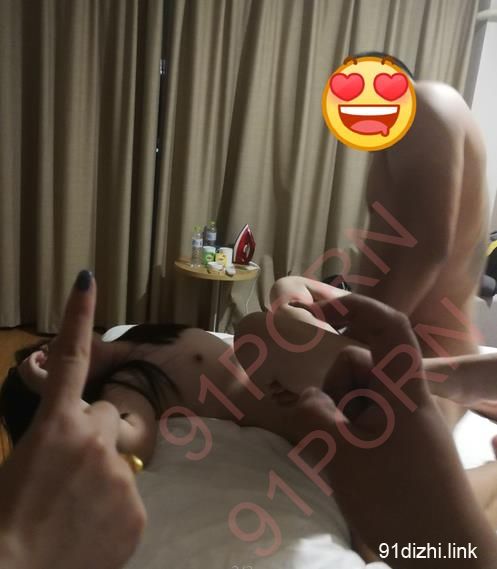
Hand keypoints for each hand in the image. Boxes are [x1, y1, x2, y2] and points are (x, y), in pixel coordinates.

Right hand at [0, 271, 145, 568]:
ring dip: (104, 470)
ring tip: (76, 507)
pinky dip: (113, 507)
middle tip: (70, 469)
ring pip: (120, 455)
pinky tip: (89, 530)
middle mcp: (94, 440)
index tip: (87, 278)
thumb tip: (70, 430)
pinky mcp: (137, 509)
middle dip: (95, 432)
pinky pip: (130, 495)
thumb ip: (54, 437)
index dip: (78, 315)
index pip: (69, 359)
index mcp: (55, 425)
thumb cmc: (3, 518)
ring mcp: (119, 474)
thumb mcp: (19, 464)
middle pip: (109, 415)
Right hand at [286, 294, 496, 566]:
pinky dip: (349, 431)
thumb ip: (315, 416)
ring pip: (360, 395)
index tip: (322, 310)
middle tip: (327, 425)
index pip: (390, 328)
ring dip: (339, 413)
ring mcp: (405, 422)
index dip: (359, 306)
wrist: (447, 558)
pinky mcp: (402, 443)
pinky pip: (367, 420)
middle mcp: (406, 398)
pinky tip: (345, 461)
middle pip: (363, 366)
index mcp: (402, 391)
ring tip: (337, 453)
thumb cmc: (399, 503)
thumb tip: (306, 398)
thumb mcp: (343, 457)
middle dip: (336, 386)